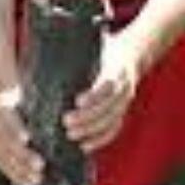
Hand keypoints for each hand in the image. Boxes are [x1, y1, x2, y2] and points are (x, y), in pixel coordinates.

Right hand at [0, 86, 42, 184]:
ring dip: (19, 169)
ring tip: (37, 179)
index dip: (15, 129)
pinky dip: (14, 173)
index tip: (27, 139)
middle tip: (40, 166)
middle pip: (6, 141)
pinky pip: (1, 164)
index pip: (7, 118)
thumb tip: (66, 119)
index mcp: (3, 105)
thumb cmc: (30, 99)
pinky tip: (28, 182)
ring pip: (2, 156)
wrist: (8, 102)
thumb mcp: (34, 97)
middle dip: (22, 155)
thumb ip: (44, 107)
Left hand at [64, 35, 138, 152]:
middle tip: (65, 122)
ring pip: (112, 121)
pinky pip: (114, 130)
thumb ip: (79, 44)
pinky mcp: (123, 112)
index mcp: (117, 68)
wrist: (132, 54)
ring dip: (91, 131)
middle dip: (88, 118)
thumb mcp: (95, 42)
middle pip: (110, 108)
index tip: (77, 101)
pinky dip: (100, 140)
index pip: (109, 84)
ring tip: (70, 135)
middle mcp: (125, 86)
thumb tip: (52, 38)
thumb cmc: (105, 48)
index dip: (94, 95)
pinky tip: (84, 146)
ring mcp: (126, 101)